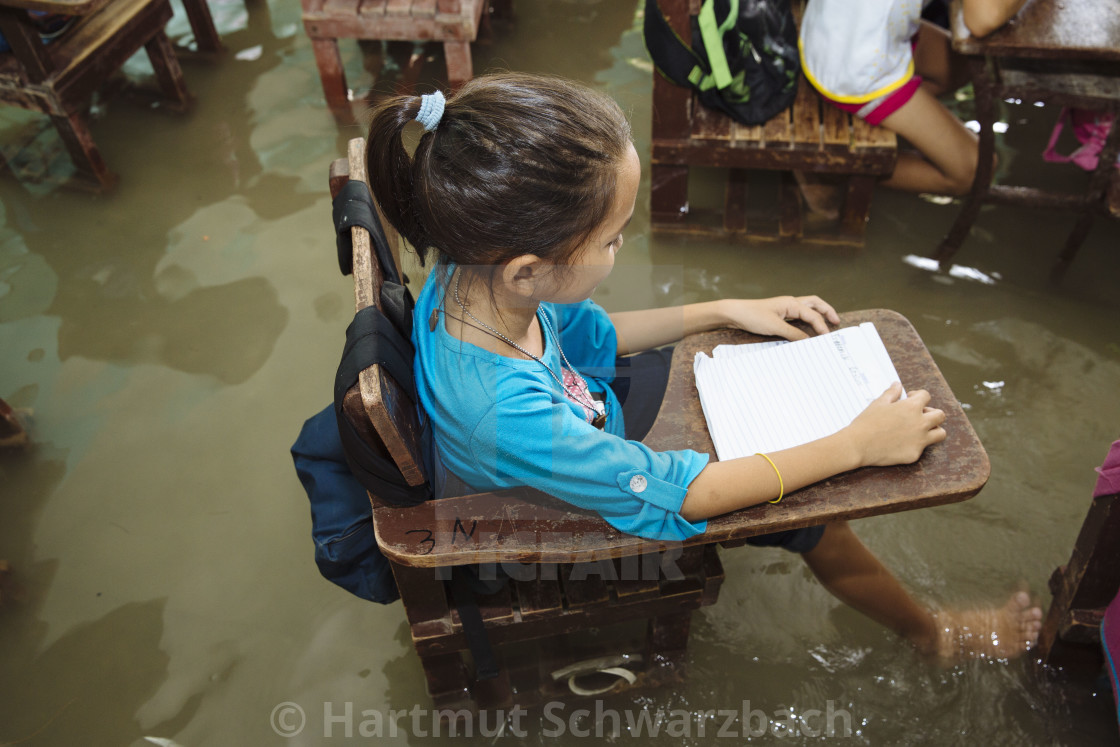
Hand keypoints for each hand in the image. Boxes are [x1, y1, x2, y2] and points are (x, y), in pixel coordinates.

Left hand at [721, 296, 840, 339]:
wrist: (734, 313)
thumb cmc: (752, 316)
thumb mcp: (775, 327)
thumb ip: (793, 334)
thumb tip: (809, 340)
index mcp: (791, 303)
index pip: (812, 315)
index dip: (822, 326)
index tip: (828, 337)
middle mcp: (790, 303)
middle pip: (815, 304)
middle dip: (827, 311)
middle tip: (836, 322)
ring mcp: (785, 308)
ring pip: (807, 308)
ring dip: (818, 314)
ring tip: (827, 324)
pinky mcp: (779, 314)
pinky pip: (798, 316)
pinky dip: (807, 320)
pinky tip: (809, 329)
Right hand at [845, 383, 947, 466]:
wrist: (857, 445)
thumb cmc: (866, 422)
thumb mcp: (878, 404)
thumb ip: (891, 394)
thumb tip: (897, 385)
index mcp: (911, 407)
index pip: (926, 396)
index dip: (918, 396)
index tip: (910, 400)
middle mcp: (920, 423)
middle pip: (940, 415)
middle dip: (931, 413)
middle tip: (919, 416)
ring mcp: (919, 440)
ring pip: (940, 433)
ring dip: (933, 430)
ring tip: (921, 430)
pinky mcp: (914, 454)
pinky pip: (922, 448)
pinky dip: (915, 445)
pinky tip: (901, 444)